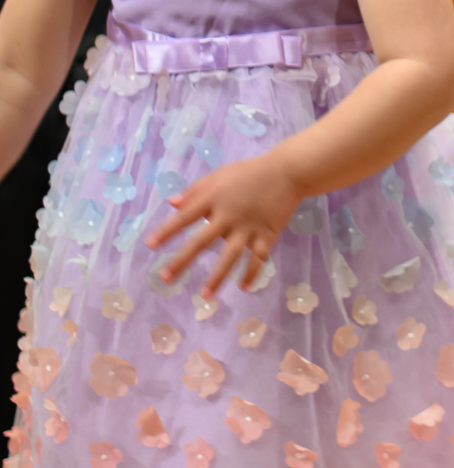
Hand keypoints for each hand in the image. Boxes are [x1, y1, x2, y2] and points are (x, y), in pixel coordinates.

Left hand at [147, 151, 303, 297]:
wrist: (288, 172)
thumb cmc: (249, 173)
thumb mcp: (219, 175)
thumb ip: (195, 190)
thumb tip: (172, 204)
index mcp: (214, 199)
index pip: (185, 217)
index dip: (167, 231)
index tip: (150, 246)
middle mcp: (229, 215)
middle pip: (202, 241)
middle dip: (183, 260)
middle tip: (165, 278)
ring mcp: (249, 227)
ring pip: (230, 255)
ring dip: (217, 276)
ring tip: (205, 295)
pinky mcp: (267, 233)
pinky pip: (259, 257)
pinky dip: (252, 272)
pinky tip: (243, 287)